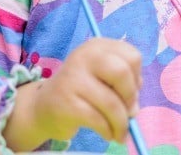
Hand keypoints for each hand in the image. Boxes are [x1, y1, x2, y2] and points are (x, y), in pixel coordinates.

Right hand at [7, 38, 141, 148]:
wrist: (44, 106)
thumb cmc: (82, 91)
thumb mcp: (103, 79)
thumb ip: (124, 86)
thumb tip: (134, 109)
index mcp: (98, 46)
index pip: (132, 56)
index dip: (137, 77)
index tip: (130, 92)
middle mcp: (85, 56)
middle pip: (122, 72)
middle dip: (131, 97)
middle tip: (129, 112)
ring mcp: (73, 78)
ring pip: (111, 102)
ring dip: (121, 123)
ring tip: (121, 132)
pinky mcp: (66, 102)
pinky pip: (97, 119)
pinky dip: (108, 130)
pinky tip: (108, 133)